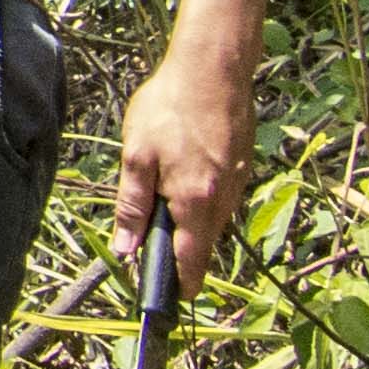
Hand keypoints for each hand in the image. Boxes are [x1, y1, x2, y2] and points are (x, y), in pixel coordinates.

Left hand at [113, 27, 257, 293]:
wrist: (213, 69)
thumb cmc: (169, 108)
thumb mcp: (137, 155)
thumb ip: (132, 205)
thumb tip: (125, 247)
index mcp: (196, 203)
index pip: (192, 262)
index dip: (179, 285)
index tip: (167, 299)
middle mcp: (224, 200)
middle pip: (203, 244)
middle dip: (180, 252)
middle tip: (152, 245)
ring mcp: (238, 183)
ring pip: (212, 220)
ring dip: (189, 221)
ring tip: (161, 198)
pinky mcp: (242, 166)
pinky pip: (220, 196)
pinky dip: (201, 197)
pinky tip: (183, 171)